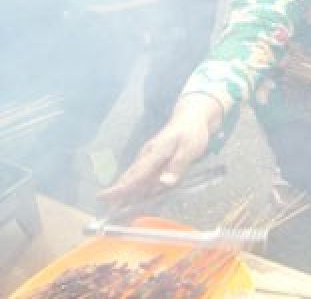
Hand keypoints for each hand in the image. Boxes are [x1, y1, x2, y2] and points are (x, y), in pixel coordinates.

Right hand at [100, 93, 221, 205]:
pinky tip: (133, 195)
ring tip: (114, 207)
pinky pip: (140, 174)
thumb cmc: (191, 133)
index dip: (122, 188)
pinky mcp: (152, 159)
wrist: (190, 117)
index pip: (136, 174)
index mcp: (155, 153)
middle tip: (105, 209)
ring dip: (124, 191)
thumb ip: (177, 165)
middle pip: (130, 177)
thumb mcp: (190, 148)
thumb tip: (163, 183)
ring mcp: (148, 157)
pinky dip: (134, 185)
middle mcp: (147, 156)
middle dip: (117, 192)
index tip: (104, 197)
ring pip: (133, 176)